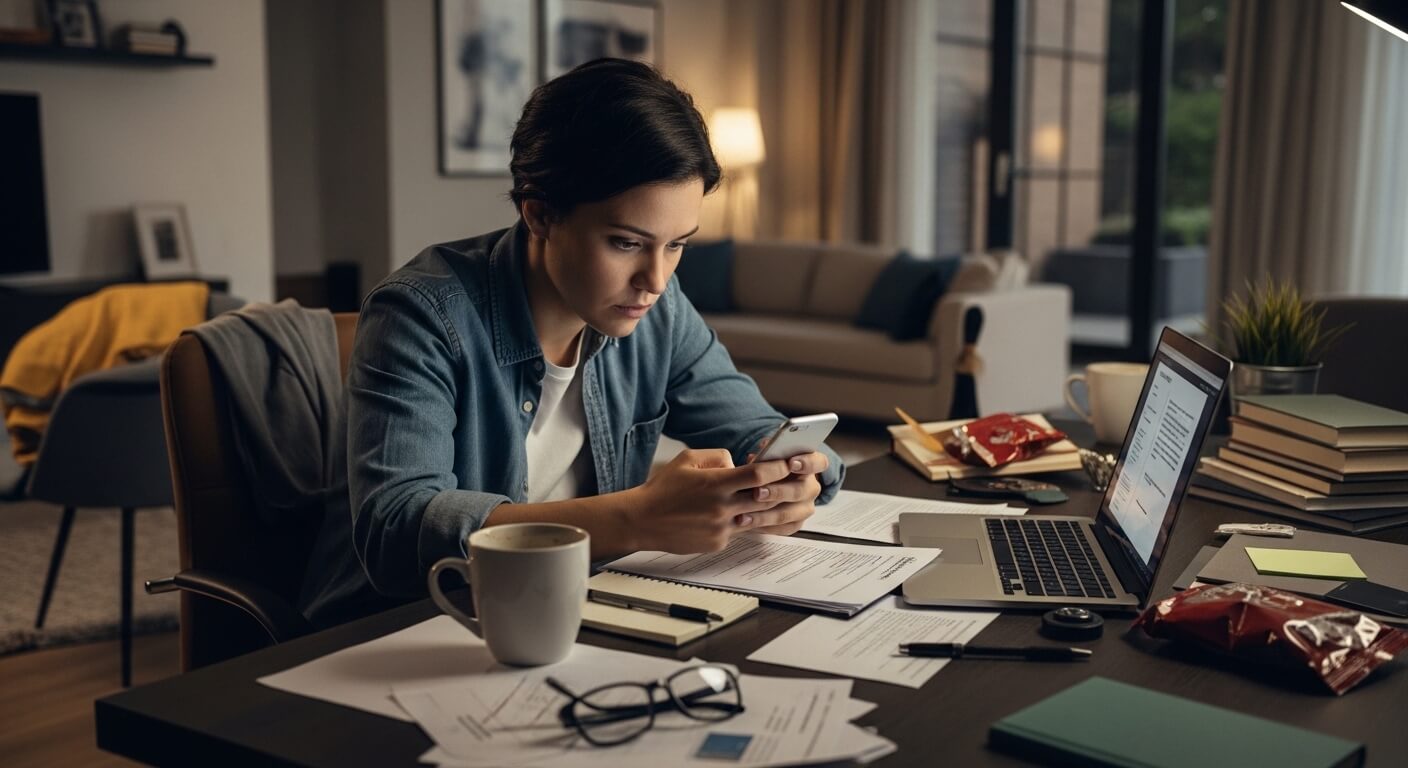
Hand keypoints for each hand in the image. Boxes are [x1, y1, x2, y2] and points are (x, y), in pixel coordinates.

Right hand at [627, 449, 792, 552]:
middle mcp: (721, 507)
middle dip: (782, 490)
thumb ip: (717, 457)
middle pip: (765, 498)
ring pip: (757, 518)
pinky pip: (739, 531)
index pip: (758, 475)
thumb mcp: (687, 459)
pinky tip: (741, 515)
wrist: (642, 520)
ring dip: (768, 509)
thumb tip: (738, 463)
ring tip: (777, 500)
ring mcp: (721, 528)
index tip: (788, 464)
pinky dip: (743, 522)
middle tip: (794, 482)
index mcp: (715, 483)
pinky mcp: (717, 543)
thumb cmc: (662, 489)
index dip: (778, 469)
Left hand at [734, 451, 828, 535]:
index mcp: (810, 465)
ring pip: (789, 513)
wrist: (759, 488)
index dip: (807, 463)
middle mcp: (811, 487)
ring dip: (765, 515)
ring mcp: (805, 507)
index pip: (819, 462)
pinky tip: (747, 523)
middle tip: (758, 492)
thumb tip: (760, 452)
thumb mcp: (764, 457)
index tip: (790, 463)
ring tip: (744, 514)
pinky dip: (764, 526)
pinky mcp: (796, 524)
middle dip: (778, 492)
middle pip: (800, 490)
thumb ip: (766, 455)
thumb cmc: (764, 467)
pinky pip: (782, 528)